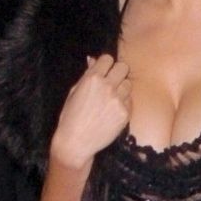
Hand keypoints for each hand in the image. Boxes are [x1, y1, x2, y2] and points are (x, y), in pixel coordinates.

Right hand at [48, 54, 131, 168]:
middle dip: (118, 72)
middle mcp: (107, 86)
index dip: (106, 64)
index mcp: (92, 78)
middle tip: (112, 81)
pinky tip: (113, 110)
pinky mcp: (125, 113)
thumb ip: (87, 75)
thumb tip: (93, 60)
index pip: (108, 59)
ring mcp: (118, 100)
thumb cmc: (71, 117)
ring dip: (122, 88)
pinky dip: (124, 103)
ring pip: (128, 84)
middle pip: (123, 67)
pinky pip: (130, 101)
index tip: (104, 70)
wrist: (76, 142)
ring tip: (112, 97)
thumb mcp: (74, 92)